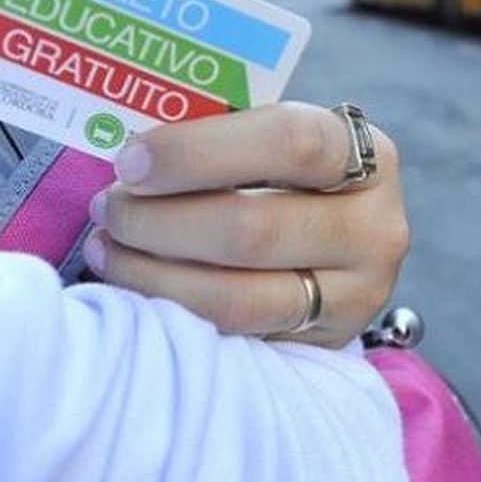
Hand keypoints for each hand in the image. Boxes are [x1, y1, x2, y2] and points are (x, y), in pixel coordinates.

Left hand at [83, 102, 409, 348]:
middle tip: (107, 207)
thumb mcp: (271, 137)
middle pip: (252, 229)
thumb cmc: (282, 170)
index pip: (288, 142)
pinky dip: (172, 309)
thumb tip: (123, 148)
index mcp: (367, 153)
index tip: (130, 161)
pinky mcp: (323, 345)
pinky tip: (133, 283)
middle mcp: (374, 228)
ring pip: (237, 297)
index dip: (198, 152)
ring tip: (106, 247)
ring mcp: (355, 296)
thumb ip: (217, 136)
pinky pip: (233, 336)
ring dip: (152, 273)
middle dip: (159, 220)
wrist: (335, 239)